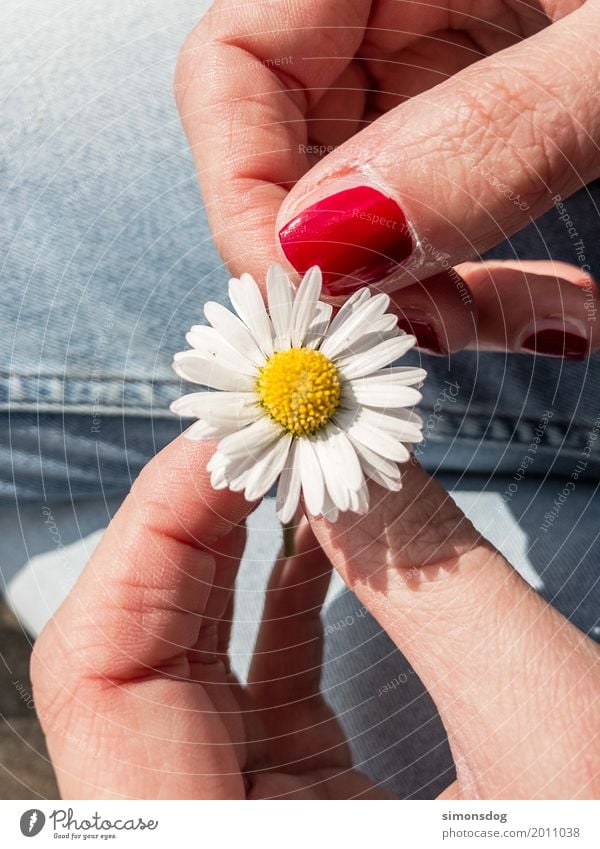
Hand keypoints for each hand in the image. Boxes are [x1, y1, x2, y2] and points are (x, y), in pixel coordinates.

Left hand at [31, 436, 598, 797]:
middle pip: (128, 663)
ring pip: (180, 671)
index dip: (148, 534)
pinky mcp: (294, 806)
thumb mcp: (554, 743)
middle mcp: (208, 843)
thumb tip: (356, 456)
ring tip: (282, 470)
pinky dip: (275, 606)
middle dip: (190, 529)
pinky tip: (314, 545)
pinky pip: (248, 691)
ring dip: (227, 557)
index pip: (99, 679)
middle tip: (256, 434)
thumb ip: (442, 590)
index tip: (222, 439)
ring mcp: (247, 825)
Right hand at [175, 0, 598, 356]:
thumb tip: (325, 249)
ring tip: (515, 334)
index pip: (233, 63)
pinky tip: (557, 320)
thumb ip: (486, 135)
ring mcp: (447, 61)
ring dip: (424, 294)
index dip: (243, 193)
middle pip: (288, 145)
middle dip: (340, 267)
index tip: (307, 304)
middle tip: (413, 344)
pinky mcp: (495, 119)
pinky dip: (486, 284)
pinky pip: (440, 215)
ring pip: (363, 202)